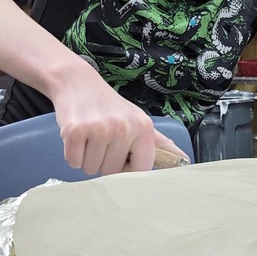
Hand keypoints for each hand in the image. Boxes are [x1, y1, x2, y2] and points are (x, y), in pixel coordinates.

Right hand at [54, 78, 188, 175]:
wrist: (78, 83)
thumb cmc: (109, 107)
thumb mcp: (138, 119)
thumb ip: (160, 143)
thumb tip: (184, 160)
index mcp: (143, 127)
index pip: (140, 170)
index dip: (127, 168)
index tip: (121, 154)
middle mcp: (124, 128)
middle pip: (111, 172)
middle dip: (103, 161)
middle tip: (101, 139)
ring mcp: (99, 129)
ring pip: (91, 169)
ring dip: (87, 158)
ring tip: (90, 136)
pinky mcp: (75, 131)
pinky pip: (74, 162)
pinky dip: (72, 154)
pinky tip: (78, 135)